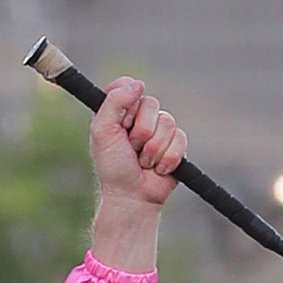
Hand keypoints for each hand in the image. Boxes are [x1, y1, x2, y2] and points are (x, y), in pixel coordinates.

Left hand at [88, 78, 184, 272]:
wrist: (131, 198)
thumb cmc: (113, 168)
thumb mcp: (102, 133)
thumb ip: (113, 103)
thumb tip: (138, 84)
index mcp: (119, 110)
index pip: (128, 85)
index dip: (127, 105)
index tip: (121, 124)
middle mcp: (140, 117)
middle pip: (151, 104)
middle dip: (140, 132)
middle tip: (131, 150)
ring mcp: (160, 130)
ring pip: (167, 122)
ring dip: (153, 149)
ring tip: (143, 163)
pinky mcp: (176, 145)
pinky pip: (180, 139)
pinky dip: (168, 158)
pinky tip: (158, 170)